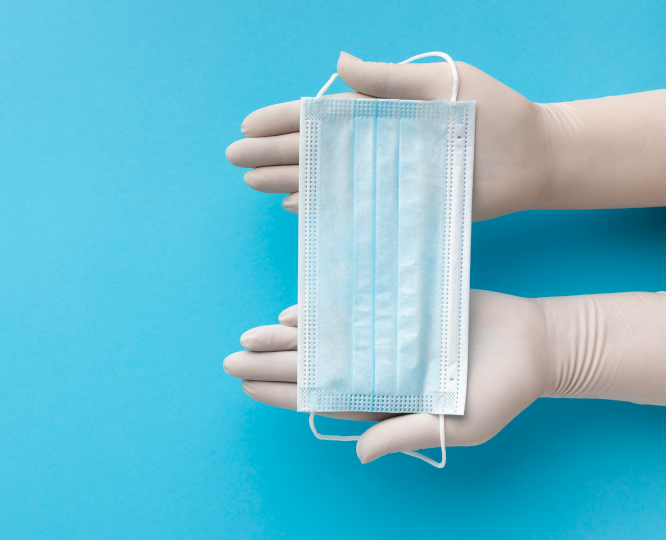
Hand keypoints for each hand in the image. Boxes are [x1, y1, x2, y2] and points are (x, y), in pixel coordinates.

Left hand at [222, 290, 549, 462]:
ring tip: (248, 335)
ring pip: (323, 341)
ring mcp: (384, 341)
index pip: (321, 399)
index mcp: (385, 402)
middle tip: (230, 360)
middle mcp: (376, 371)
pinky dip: (320, 312)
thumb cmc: (502, 391)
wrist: (535, 343)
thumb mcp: (461, 424)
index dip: (283, 394)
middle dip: (270, 365)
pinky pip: (349, 312)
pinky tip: (292, 312)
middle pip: (313, 369)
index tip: (247, 387)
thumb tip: (360, 454)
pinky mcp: (396, 312)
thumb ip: (408, 434)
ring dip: (285, 338)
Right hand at [224, 52, 548, 220]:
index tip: (247, 124)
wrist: (533, 156)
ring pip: (322, 178)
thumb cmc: (492, 112)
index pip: (319, 115)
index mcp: (380, 111)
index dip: (281, 120)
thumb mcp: (441, 82)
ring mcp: (383, 176)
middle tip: (233, 156)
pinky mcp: (398, 205)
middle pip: (311, 149)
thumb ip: (388, 78)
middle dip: (270, 152)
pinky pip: (348, 207)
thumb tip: (337, 65)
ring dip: (285, 179)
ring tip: (250, 180)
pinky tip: (293, 206)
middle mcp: (374, 145)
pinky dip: (320, 206)